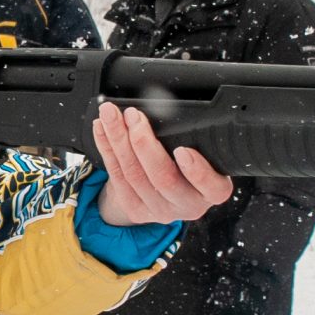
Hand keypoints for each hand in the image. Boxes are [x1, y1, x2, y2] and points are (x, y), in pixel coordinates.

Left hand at [92, 103, 234, 226]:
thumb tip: (165, 104)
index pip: (211, 186)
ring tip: (110, 114)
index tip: (183, 150)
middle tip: (133, 116)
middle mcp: (188, 205)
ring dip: (118, 140)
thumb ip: (194, 137)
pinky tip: (102, 129)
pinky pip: (117, 176)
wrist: (167, 191)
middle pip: (163, 178)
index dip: (197, 171)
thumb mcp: (202, 151)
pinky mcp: (136, 209)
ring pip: (134, 175)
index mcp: (212, 191)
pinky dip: (107, 148)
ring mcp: (160, 210)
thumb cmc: (189, 163)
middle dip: (143, 143)